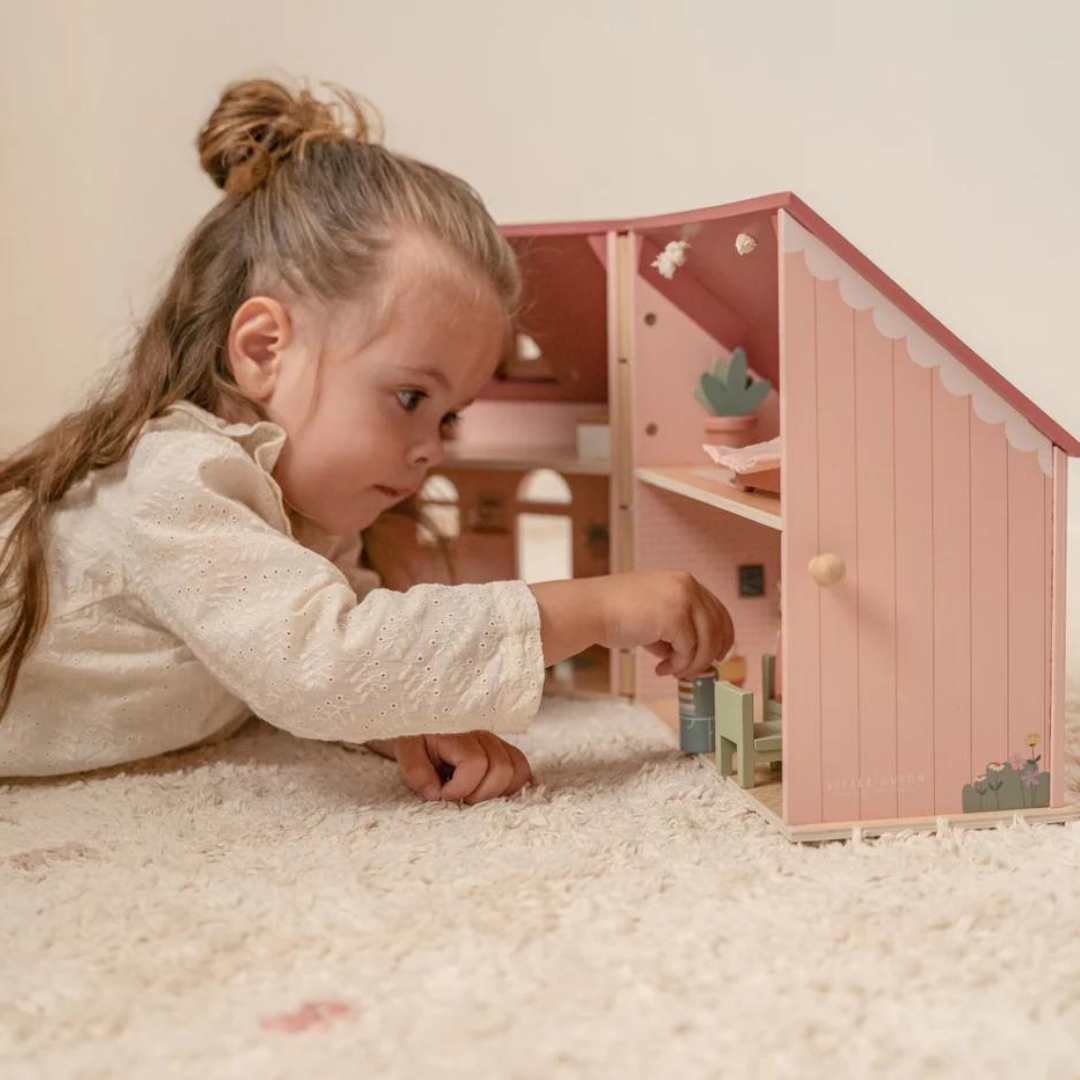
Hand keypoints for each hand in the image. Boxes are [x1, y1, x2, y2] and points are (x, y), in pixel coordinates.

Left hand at [364, 732, 533, 804]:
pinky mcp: (505, 751)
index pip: (476, 764)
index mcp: (458, 733)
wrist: (418, 727)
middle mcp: (483, 735)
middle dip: (481, 794)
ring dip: (496, 792)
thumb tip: (436, 794)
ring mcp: (498, 742)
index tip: (442, 795)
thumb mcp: (406, 752)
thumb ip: (417, 772)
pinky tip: (489, 791)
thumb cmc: (413, 740)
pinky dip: (510, 786)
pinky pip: (522, 770)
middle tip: (460, 799)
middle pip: (502, 769)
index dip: (461, 788)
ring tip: (473, 795)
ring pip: (517, 770)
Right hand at [596, 570, 734, 678]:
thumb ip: (676, 630)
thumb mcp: (654, 616)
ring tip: (673, 671)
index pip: (717, 609)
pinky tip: (661, 668)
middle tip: (695, 671)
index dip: (723, 636)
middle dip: (709, 654)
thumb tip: (693, 656)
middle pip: (718, 626)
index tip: (719, 655)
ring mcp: (682, 599)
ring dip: (692, 663)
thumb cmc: (615, 613)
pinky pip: (688, 650)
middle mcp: (687, 585)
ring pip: (707, 641)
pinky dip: (678, 665)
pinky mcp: (674, 616)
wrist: (590, 609)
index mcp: (682, 581)